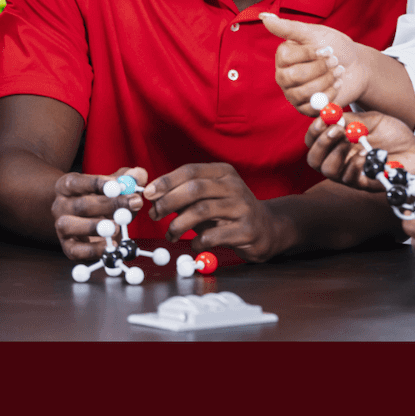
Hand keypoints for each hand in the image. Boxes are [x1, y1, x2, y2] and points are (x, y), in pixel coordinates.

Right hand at [52, 166, 147, 260]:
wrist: (90, 220)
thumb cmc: (105, 198)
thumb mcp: (117, 184)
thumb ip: (130, 177)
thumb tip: (136, 176)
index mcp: (67, 185)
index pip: (77, 182)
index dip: (98, 184)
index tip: (119, 186)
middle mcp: (60, 204)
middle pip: (80, 205)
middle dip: (109, 205)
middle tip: (132, 204)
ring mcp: (61, 226)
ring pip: (69, 225)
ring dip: (94, 226)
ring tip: (117, 226)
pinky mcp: (68, 247)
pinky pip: (75, 250)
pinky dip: (93, 250)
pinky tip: (111, 244)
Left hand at [143, 163, 285, 262]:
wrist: (266, 228)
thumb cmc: (230, 212)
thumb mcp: (211, 197)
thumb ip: (186, 196)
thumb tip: (154, 200)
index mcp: (223, 172)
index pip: (191, 170)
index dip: (167, 181)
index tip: (148, 193)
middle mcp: (234, 186)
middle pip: (195, 189)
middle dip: (169, 202)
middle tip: (154, 214)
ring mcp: (242, 207)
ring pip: (201, 211)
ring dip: (178, 224)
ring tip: (171, 234)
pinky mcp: (246, 230)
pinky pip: (213, 236)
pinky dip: (197, 242)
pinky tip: (194, 244)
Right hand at [260, 12, 368, 114]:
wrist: (355, 65)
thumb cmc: (334, 47)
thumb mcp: (314, 33)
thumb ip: (289, 28)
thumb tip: (264, 17)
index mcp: (283, 57)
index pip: (286, 58)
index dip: (309, 54)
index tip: (327, 48)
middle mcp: (284, 76)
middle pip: (293, 76)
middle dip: (319, 68)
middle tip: (335, 60)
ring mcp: (294, 94)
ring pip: (303, 92)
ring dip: (326, 80)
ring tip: (339, 71)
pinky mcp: (306, 108)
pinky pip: (312, 107)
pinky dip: (329, 94)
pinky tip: (338, 84)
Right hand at [304, 109, 414, 191]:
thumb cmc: (394, 135)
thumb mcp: (372, 120)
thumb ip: (351, 119)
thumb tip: (330, 113)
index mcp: (338, 142)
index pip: (314, 140)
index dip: (314, 131)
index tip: (323, 119)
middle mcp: (339, 160)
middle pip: (314, 159)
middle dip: (322, 143)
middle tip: (337, 130)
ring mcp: (350, 173)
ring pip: (328, 170)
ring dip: (338, 153)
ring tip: (353, 140)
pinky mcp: (364, 184)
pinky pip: (349, 179)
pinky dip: (355, 164)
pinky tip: (366, 153)